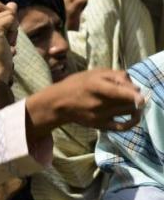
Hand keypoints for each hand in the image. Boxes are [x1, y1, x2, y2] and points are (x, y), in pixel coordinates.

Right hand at [0, 0, 17, 79]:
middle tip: (7, 34)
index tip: (3, 29)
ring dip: (13, 28)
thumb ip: (3, 17)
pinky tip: (9, 44)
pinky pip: (11, 20)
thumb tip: (13, 4)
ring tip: (7, 42)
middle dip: (9, 17)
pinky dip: (14, 32)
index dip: (3, 12)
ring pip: (8, 13)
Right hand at [26, 68, 144, 138]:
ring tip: (133, 102)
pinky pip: (123, 127)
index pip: (118, 92)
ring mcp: (100, 115)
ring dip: (135, 106)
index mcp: (95, 86)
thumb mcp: (93, 73)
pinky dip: (133, 122)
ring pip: (128, 111)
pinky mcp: (101, 125)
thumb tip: (134, 85)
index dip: (133, 95)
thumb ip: (115, 75)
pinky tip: (135, 117)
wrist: (58, 103)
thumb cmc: (76, 84)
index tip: (141, 96)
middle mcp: (98, 102)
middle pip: (128, 101)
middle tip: (133, 93)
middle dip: (135, 97)